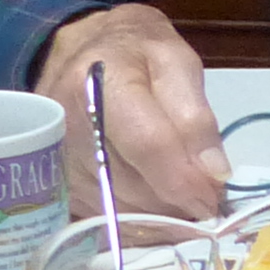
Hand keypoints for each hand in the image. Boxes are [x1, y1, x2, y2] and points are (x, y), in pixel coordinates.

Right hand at [37, 3, 226, 220]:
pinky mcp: (54, 185)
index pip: (146, 144)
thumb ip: (196, 115)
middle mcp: (67, 127)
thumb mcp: (176, 61)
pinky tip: (157, 206)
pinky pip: (101, 220)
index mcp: (99, 84)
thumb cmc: (134, 51)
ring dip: (159, 214)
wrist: (78, 48)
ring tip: (182, 194)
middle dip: (176, 200)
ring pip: (117, 211)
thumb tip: (215, 173)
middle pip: (132, 186)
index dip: (184, 179)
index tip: (213, 198)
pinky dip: (136, 221)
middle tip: (205, 194)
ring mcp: (54, 160)